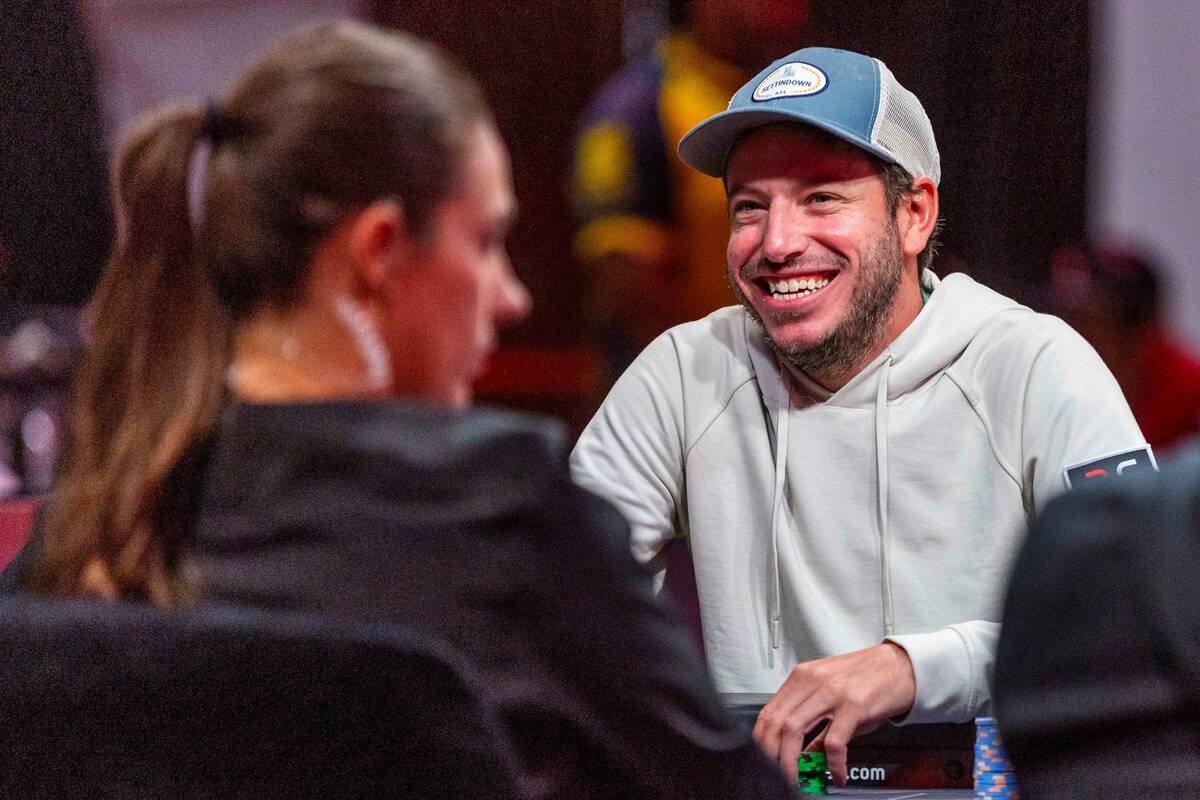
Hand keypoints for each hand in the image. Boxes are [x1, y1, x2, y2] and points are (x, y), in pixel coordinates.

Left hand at [752, 642, 915, 785]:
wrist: (902, 665)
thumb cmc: (868, 678)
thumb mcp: (834, 697)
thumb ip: (815, 724)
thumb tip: (802, 755)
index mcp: (803, 677)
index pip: (768, 711)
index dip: (761, 740)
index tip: (763, 760)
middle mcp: (813, 681)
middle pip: (776, 722)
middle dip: (771, 754)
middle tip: (776, 775)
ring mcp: (832, 692)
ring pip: (794, 729)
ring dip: (791, 762)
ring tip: (797, 780)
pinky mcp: (854, 705)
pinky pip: (834, 741)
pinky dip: (832, 764)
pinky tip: (837, 774)